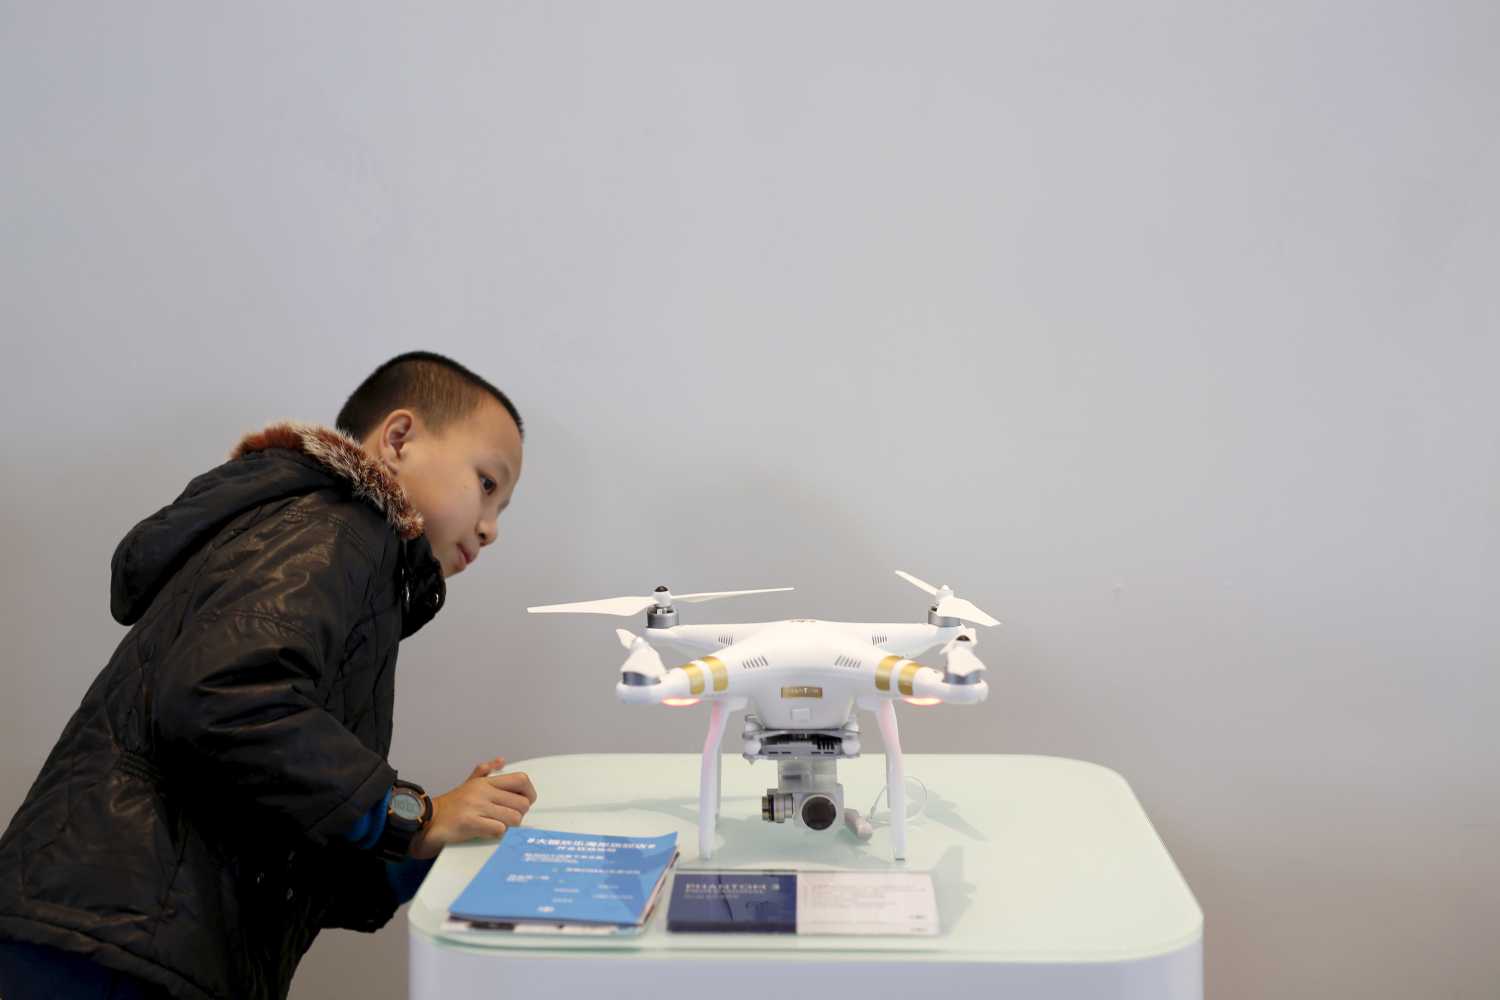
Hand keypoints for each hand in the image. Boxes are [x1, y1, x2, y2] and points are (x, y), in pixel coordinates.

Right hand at [409, 756, 537, 859]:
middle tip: (508, 819)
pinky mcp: (469, 823)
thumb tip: (501, 760)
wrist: (427, 820)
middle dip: (519, 815)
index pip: (521, 780)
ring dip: (509, 826)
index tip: (525, 804)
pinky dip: (497, 834)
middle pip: (521, 803)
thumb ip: (485, 771)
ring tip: (497, 827)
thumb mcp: (468, 784)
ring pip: (513, 818)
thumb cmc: (451, 805)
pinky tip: (488, 833)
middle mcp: (482, 792)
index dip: (529, 793)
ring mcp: (476, 806)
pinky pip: (498, 829)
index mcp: (485, 782)